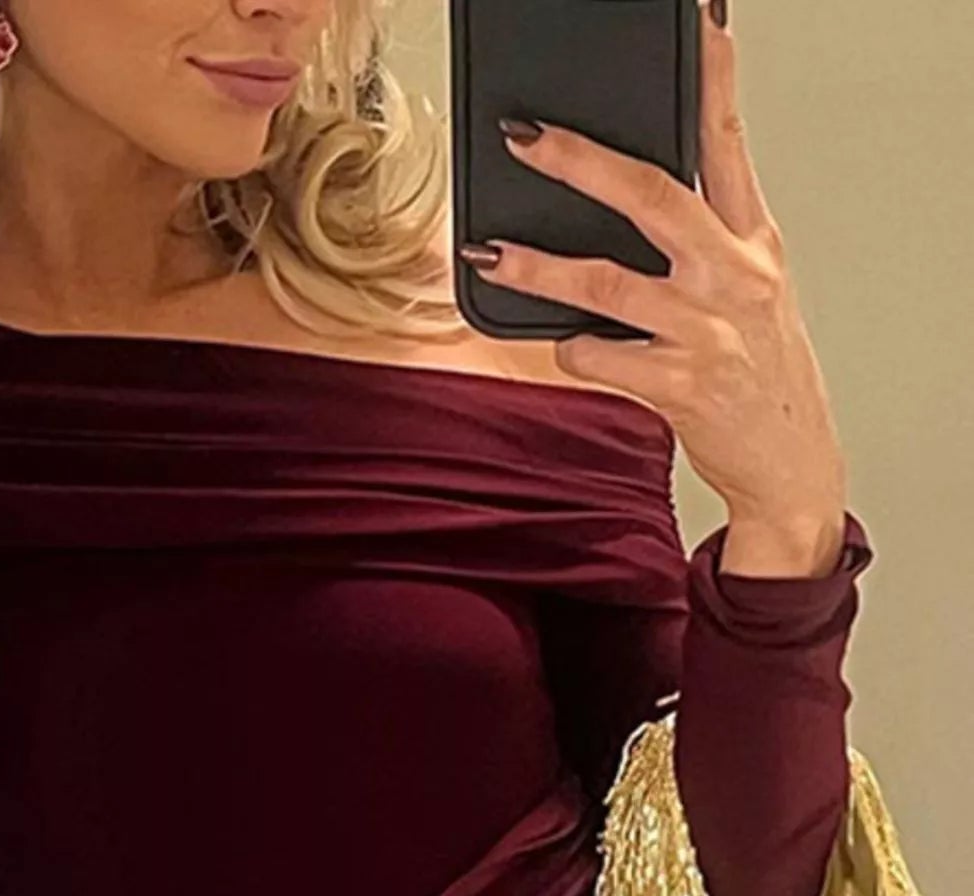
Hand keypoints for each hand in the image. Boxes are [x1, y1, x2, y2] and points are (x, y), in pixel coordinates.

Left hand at [461, 0, 847, 534]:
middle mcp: (734, 278)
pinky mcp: (679, 386)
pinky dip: (571, 349)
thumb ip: (708, 242)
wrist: (791, 466)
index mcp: (754, 244)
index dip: (711, 82)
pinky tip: (566, 347)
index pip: (727, 145)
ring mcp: (706, 332)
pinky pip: (599, 356)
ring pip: (605, 283)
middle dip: (581, 161)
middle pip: (652, 195)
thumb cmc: (762, 377)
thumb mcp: (754, 293)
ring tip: (490, 252)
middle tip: (528, 138)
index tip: (697, 29)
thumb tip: (636, 198)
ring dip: (538, 269)